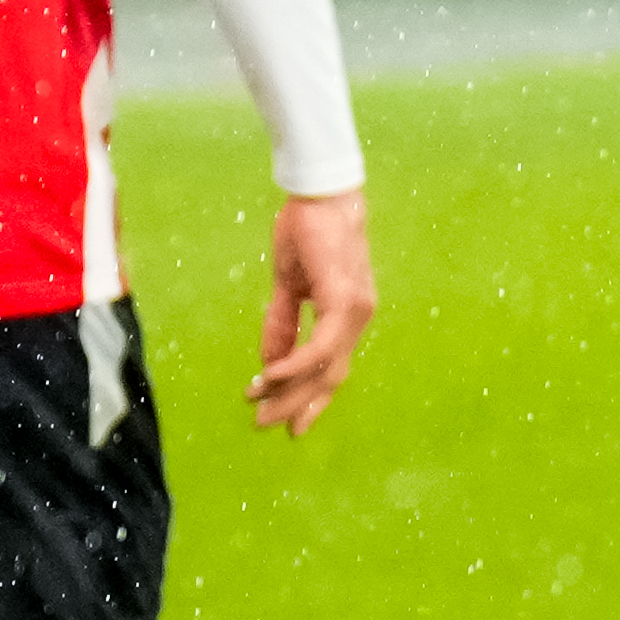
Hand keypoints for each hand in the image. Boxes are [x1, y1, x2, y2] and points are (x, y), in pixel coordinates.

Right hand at [250, 188, 374, 435]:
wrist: (319, 193)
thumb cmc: (307, 232)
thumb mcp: (289, 286)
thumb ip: (283, 323)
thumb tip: (268, 362)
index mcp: (349, 314)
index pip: (333, 367)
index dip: (310, 398)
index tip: (288, 424)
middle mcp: (359, 317)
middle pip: (330, 376)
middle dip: (296, 406)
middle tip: (265, 426)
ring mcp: (356, 310)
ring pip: (326, 367)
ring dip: (290, 391)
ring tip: (259, 408)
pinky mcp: (345, 300)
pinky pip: (321, 346)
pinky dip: (295, 365)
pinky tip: (269, 377)